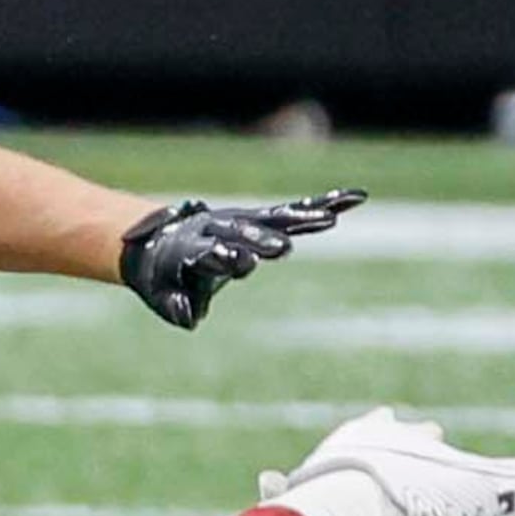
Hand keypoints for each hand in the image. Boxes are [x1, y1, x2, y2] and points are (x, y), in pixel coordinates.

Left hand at [119, 188, 365, 328]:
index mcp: (193, 250)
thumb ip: (177, 306)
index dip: (223, 257)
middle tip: (283, 248)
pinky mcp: (262, 218)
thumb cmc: (165, 276)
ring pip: (274, 218)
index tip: (240, 261)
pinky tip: (355, 199)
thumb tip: (188, 317)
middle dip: (261, 240)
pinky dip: (324, 204)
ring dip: (300, 219)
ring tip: (331, 219)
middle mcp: (219, 229)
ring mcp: (242, 220)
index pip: (210, 254)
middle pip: (242, 233)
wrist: (159, 238)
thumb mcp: (163, 295)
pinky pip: (295, 211)